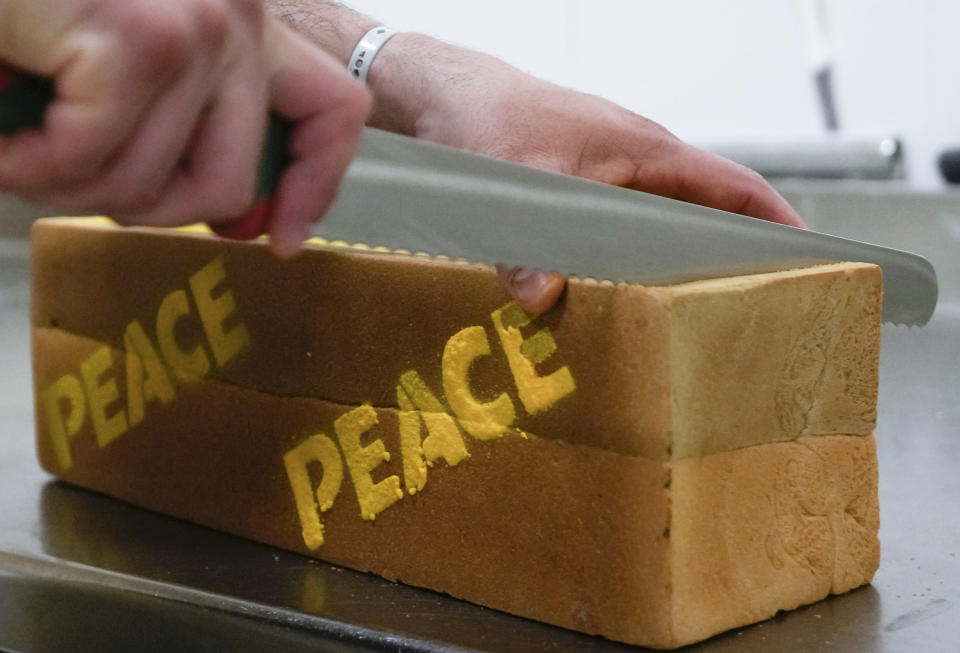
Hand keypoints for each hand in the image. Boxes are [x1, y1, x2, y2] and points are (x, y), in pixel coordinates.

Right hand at [0, 0, 368, 256]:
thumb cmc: (26, 26)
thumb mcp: (125, 73)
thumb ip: (195, 130)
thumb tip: (249, 220)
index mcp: (239, 21)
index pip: (335, 109)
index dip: (312, 186)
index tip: (280, 240)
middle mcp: (235, 13)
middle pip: (235, 180)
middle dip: (146, 207)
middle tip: (79, 177)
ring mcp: (193, 24)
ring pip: (155, 185)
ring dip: (69, 185)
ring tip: (26, 137)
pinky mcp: (136, 38)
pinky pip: (96, 161)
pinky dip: (33, 165)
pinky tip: (6, 129)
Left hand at [366, 34, 805, 311]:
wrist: (441, 92)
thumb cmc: (486, 115)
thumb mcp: (513, 181)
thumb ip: (525, 246)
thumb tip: (544, 299)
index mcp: (645, 150)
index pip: (733, 188)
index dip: (776, 223)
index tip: (813, 261)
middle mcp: (636, 164)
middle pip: (707, 214)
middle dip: (736, 258)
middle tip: (761, 310)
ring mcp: (610, 176)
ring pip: (665, 226)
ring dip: (683, 263)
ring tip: (701, 317)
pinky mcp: (581, 190)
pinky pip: (626, 230)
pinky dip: (636, 261)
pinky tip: (625, 297)